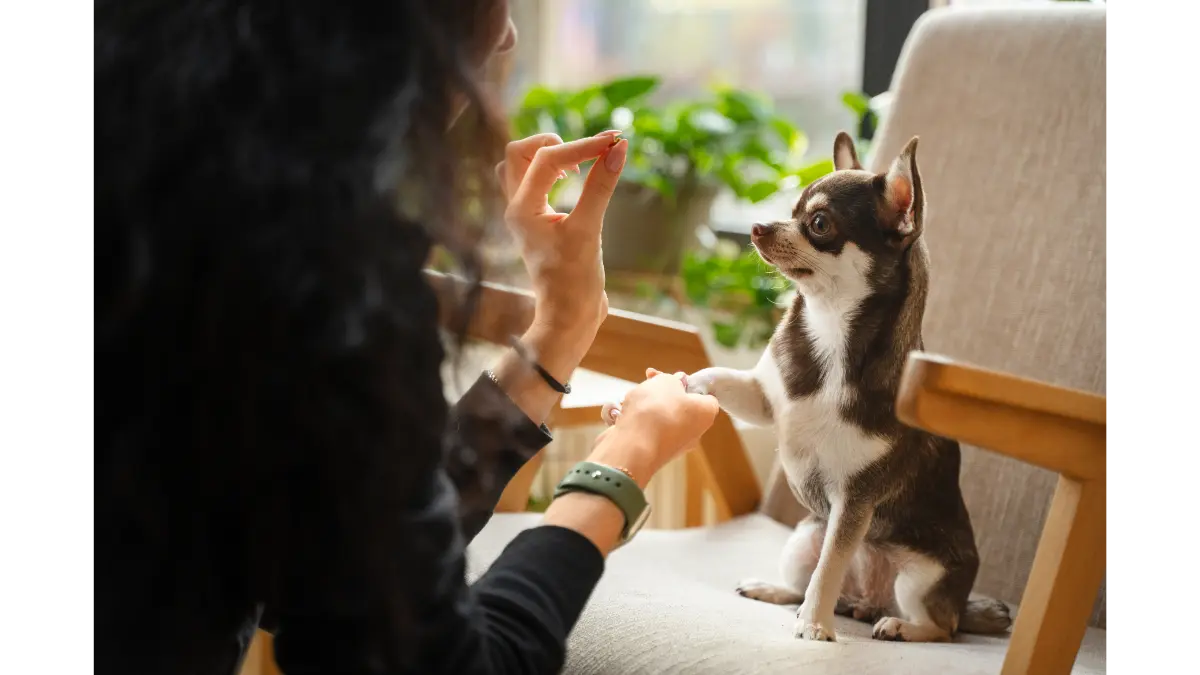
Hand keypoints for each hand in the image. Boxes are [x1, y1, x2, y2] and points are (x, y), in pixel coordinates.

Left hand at [495, 132, 627, 349]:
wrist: (569, 317)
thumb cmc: (574, 281)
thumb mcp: (589, 230)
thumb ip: (601, 187)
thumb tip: (619, 148)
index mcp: (521, 209)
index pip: (547, 158)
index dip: (582, 146)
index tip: (614, 142)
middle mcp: (516, 208)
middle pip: (519, 152)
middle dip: (554, 143)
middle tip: (586, 155)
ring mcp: (525, 214)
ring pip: (521, 166)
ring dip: (547, 156)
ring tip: (577, 167)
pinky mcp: (538, 221)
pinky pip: (534, 183)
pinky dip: (552, 172)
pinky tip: (577, 180)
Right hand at [591, 368, 719, 485]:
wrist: (632, 446)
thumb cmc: (656, 411)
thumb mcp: (666, 382)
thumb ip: (673, 379)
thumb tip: (676, 383)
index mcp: (705, 414)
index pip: (704, 395)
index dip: (687, 383)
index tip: (671, 377)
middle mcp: (693, 433)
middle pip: (678, 405)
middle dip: (660, 392)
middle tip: (648, 380)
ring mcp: (672, 445)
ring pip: (658, 417)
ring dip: (643, 405)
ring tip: (631, 399)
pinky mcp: (651, 452)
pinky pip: (644, 430)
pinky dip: (633, 420)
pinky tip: (621, 414)